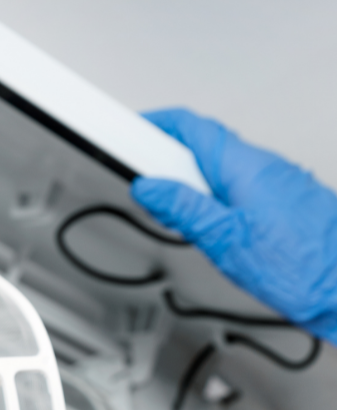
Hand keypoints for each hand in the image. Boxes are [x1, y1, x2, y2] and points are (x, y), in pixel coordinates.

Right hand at [131, 107, 336, 341]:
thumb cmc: (299, 267)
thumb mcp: (224, 238)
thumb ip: (183, 209)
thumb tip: (150, 187)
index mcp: (244, 166)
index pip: (190, 127)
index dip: (154, 125)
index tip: (127, 134)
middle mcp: (264, 166)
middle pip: (203, 148)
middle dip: (167, 163)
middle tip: (145, 187)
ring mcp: (276, 183)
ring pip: (220, 171)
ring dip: (190, 186)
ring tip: (176, 216)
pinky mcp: (283, 203)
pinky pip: (238, 189)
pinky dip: (213, 200)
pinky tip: (209, 226)